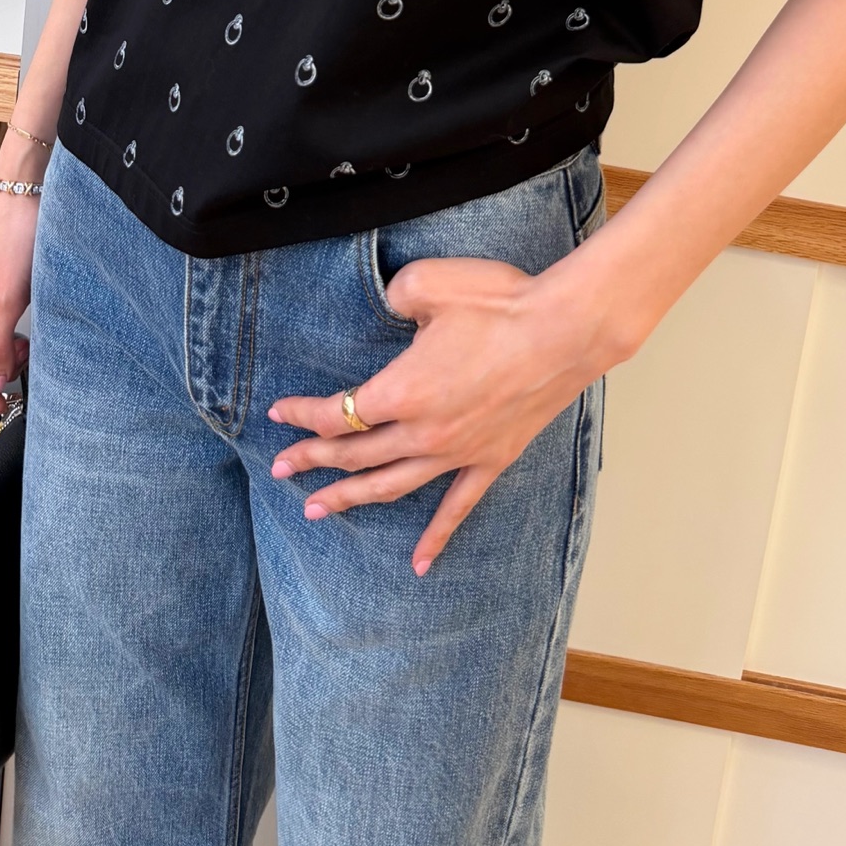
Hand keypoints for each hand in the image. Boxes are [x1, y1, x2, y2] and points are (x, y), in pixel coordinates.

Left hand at [267, 254, 625, 574]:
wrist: (565, 330)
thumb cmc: (500, 303)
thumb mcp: (428, 283)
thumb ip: (393, 297)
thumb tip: (386, 306)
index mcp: (402, 390)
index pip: (338, 413)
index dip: (304, 415)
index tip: (280, 415)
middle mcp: (423, 431)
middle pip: (355, 454)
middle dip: (314, 461)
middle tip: (282, 469)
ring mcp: (458, 452)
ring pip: (392, 485)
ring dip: (352, 498)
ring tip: (318, 510)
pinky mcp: (492, 459)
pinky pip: (457, 507)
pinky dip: (436, 536)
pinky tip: (419, 562)